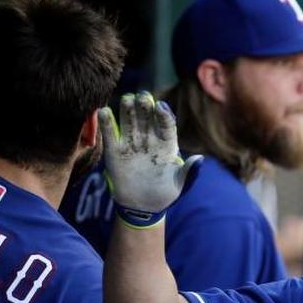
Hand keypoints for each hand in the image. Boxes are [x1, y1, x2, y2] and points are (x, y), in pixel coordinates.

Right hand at [100, 91, 200, 228]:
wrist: (143, 206)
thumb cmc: (165, 192)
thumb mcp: (180, 183)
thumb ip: (189, 171)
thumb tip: (199, 159)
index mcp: (167, 145)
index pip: (166, 126)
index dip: (164, 116)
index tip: (161, 106)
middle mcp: (149, 140)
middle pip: (147, 119)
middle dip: (145, 107)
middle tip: (142, 96)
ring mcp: (131, 144)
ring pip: (129, 123)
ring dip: (127, 111)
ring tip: (127, 99)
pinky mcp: (115, 152)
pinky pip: (111, 135)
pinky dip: (107, 124)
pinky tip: (103, 111)